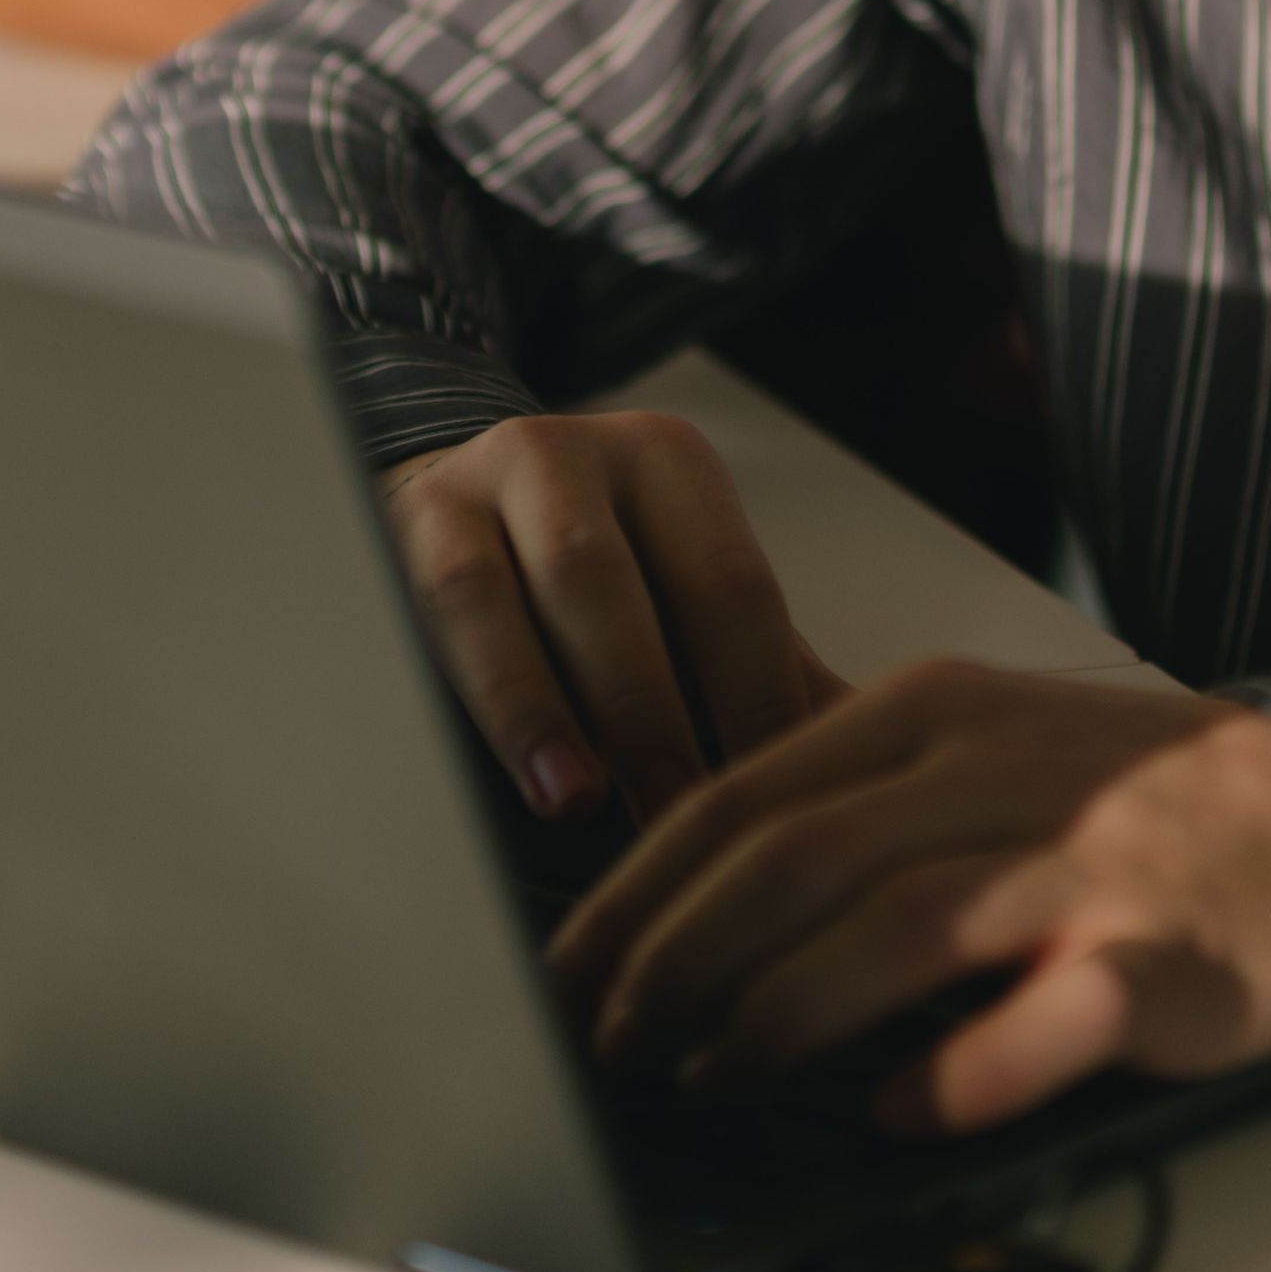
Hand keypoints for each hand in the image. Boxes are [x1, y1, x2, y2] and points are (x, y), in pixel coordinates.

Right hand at [380, 410, 848, 826]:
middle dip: (646, 711)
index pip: (726, 584)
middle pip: (610, 582)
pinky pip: (438, 608)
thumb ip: (764, 675)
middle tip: (678, 818)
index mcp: (670, 467)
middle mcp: (574, 453)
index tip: (777, 798)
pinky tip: (505, 763)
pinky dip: (480, 693)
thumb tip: (867, 769)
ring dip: (544, 706)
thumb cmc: (593, 575)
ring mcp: (477, 481)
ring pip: (507, 590)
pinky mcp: (403, 521)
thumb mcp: (681, 604)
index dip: (753, 695)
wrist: (450, 496)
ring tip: (577, 801)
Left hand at [550, 660, 1270, 1135]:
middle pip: (790, 859)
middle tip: (608, 1050)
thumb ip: (852, 807)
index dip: (634, 894)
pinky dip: (954, 1072)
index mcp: (932, 714)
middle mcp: (996, 771)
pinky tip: (893, 1114)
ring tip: (710, 1085)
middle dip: (673, 965)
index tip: (564, 974)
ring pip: (893, 927)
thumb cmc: (1139, 804)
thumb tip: (683, 902)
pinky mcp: (1161, 956)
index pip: (740, 798)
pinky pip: (1040, 1021)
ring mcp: (1085, 862)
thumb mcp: (982, 750)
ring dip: (778, 1018)